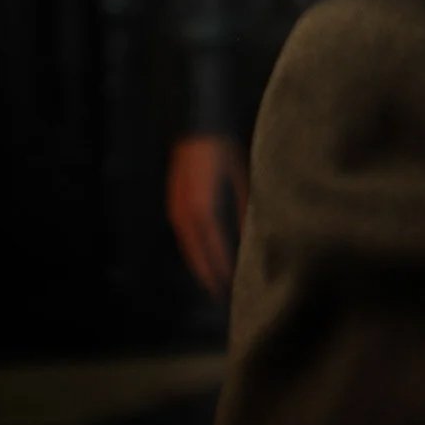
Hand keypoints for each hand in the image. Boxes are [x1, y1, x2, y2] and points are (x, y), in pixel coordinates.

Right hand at [166, 133, 249, 299]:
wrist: (196, 129)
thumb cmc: (223, 152)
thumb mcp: (239, 180)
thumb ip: (242, 209)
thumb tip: (250, 236)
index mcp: (204, 210)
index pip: (214, 250)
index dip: (223, 269)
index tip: (232, 286)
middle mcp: (186, 214)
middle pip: (197, 255)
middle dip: (209, 275)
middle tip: (222, 295)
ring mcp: (176, 210)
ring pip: (188, 248)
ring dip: (199, 266)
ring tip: (212, 283)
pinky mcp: (174, 205)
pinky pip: (183, 236)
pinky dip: (192, 251)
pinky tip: (202, 258)